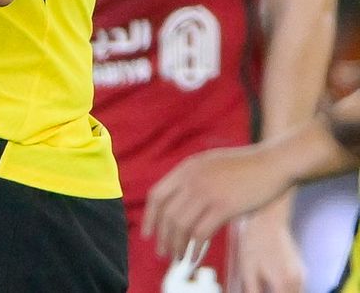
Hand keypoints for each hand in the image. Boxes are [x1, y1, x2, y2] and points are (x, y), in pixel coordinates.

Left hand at [143, 146, 286, 260]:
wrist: (273, 163)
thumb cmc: (245, 167)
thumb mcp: (209, 165)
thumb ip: (191, 178)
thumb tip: (177, 200)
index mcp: (185, 169)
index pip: (157, 195)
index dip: (150, 217)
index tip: (148, 234)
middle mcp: (191, 180)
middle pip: (167, 214)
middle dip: (163, 237)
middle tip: (162, 252)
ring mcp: (207, 193)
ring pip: (181, 226)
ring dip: (177, 245)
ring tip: (178, 258)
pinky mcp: (224, 207)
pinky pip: (201, 233)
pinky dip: (194, 248)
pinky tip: (194, 257)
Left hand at [230, 209, 303, 292]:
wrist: (268, 219)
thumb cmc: (256, 240)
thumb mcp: (248, 270)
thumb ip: (252, 291)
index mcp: (284, 284)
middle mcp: (298, 282)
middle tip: (258, 291)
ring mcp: (302, 275)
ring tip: (261, 288)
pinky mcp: (300, 270)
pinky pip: (295, 289)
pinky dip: (284, 291)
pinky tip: (269, 285)